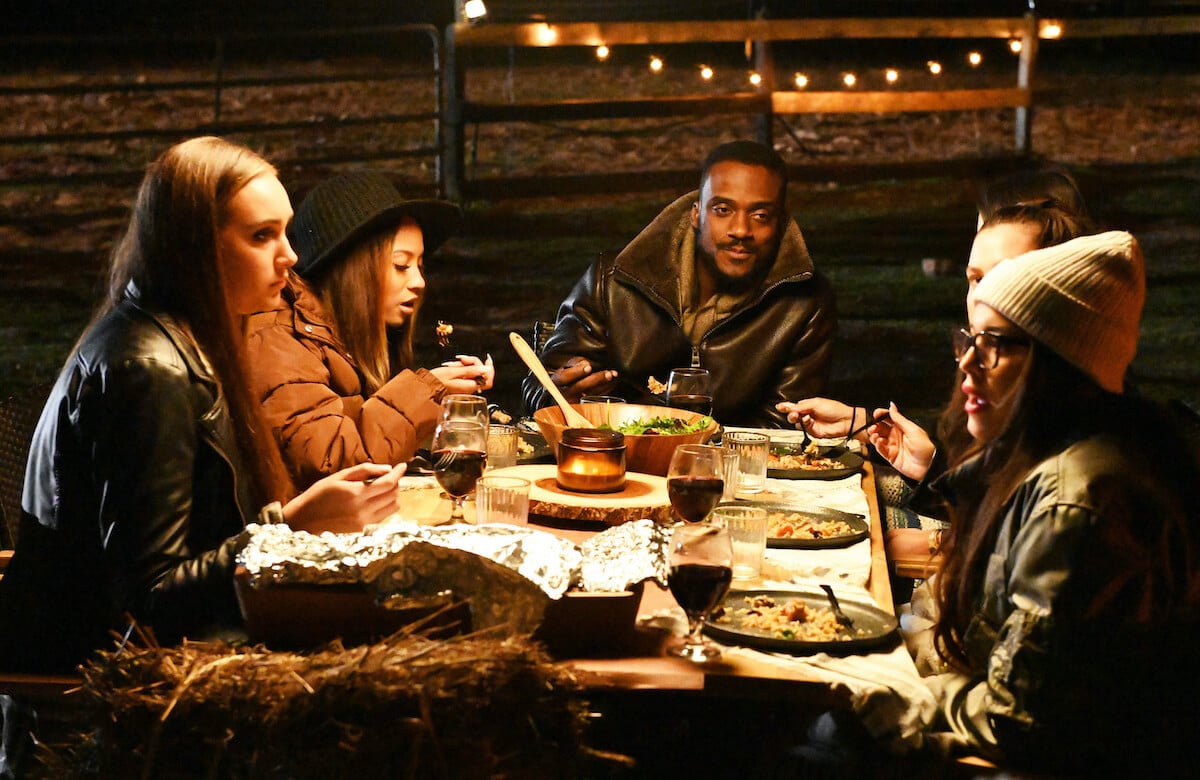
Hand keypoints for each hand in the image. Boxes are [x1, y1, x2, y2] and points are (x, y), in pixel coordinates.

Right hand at [282, 461, 405, 533]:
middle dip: (395, 483)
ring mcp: (364, 522)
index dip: (399, 473)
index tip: (403, 466)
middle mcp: (363, 510)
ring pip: (392, 507)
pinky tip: (376, 500)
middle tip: (389, 476)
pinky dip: (386, 506)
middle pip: (393, 495)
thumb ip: (364, 471)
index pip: (388, 483)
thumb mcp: (339, 476)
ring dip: (393, 495)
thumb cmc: (319, 494)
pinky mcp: (363, 530)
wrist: (305, 520)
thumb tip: (387, 469)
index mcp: (356, 494)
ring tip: (383, 488)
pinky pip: (384, 516)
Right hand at [432, 353, 494, 392]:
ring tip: (454, 362)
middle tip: (462, 359)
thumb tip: (486, 369)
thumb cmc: (435, 381)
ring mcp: (465, 387)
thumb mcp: (453, 372)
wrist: (424, 388)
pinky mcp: (460, 385)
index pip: (488, 380)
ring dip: (466, 364)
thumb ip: (471, 370)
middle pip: (480, 373)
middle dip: (473, 363)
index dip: (489, 369)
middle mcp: (469, 389)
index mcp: (469, 387)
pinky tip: (453, 365)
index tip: (486, 359)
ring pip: (473, 372)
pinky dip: (461, 368)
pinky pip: (466, 375)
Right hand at [549, 356, 617, 402]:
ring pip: (590, 394)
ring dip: (604, 384)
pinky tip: (612, 382)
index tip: (588, 366)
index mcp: (558, 381)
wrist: (562, 396)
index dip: (577, 371)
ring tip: (612, 375)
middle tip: (607, 373)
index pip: (565, 377)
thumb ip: (575, 363)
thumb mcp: (566, 368)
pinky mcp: (583, 408)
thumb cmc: (566, 379)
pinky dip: (605, 390)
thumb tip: (586, 363)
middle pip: (580, 386)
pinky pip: (596, 399)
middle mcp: (564, 393)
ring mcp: (574, 402)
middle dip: (596, 379)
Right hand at [776, 397, 854, 438]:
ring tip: (802, 416)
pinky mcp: (813, 432)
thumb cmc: (834, 409)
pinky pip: (804, 429)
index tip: (779, 407)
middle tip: (793, 413)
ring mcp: (810, 424)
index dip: (786, 407)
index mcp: (808, 406)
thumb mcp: (816, 403)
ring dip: (798, 419)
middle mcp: (808, 415)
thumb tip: (791, 408)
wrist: (844, 420)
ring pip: (797, 423)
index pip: (794, 406)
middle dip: (791, 414)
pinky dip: (805, 424)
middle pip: (793, 416)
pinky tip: (809, 420)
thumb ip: (801, 406)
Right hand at [865, 403, 934, 480]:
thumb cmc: (925, 448)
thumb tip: (892, 406)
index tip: (876, 414)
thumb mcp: (912, 429)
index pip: (888, 418)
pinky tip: (880, 442)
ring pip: (878, 438)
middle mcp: (896, 436)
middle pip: (881, 428)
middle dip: (875, 425)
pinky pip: (880, 449)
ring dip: (874, 435)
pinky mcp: (890, 456)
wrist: (928, 466)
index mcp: (903, 427)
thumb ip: (899, 418)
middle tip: (873, 426)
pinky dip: (878, 444)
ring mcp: (893, 446)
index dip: (881, 415)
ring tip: (875, 434)